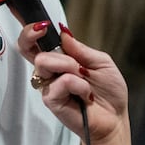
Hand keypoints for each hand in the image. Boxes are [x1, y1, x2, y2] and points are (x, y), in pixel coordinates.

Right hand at [19, 23, 129, 144]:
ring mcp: (49, 86)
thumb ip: (80, 48)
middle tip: (78, 66)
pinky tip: (86, 94)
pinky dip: (78, 84)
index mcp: (60, 60)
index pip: (33, 44)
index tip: (42, 27)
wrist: (115, 118)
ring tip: (84, 79)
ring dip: (69, 66)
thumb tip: (63, 32)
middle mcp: (51, 72)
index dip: (30, 33)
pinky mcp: (51, 100)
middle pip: (33, 51)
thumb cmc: (108, 92)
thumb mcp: (101, 61)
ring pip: (43, 62)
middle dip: (60, 54)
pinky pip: (60, 82)